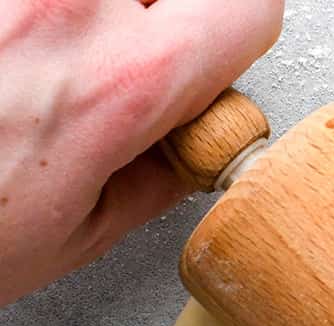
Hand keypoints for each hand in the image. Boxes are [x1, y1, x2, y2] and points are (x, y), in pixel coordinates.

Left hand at [0, 0, 282, 305]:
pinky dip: (31, 14)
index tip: (211, 65)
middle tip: (115, 65)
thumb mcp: (77, 234)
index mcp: (121, 80)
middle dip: (157, 15)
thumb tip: (190, 143)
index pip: (247, 5)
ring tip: (36, 59)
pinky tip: (3, 55)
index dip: (236, 39)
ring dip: (85, 13)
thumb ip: (156, 175)